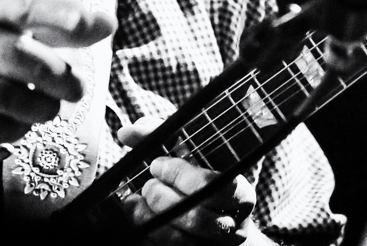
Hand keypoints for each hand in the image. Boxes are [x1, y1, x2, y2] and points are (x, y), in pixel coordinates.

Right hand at [0, 0, 115, 144]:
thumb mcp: (4, 14)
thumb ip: (56, 20)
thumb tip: (108, 24)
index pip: (27, 6)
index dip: (59, 14)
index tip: (87, 22)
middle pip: (33, 65)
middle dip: (66, 82)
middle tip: (75, 88)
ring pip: (19, 104)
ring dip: (45, 109)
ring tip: (46, 104)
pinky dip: (18, 129)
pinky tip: (15, 117)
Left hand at [117, 117, 259, 243]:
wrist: (216, 217)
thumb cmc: (200, 177)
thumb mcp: (188, 152)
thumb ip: (159, 135)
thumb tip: (126, 133)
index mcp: (240, 194)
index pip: (213, 186)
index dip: (181, 176)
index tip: (157, 165)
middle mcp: (233, 225)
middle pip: (198, 218)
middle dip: (163, 199)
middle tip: (148, 185)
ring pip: (183, 241)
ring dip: (152, 219)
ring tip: (137, 201)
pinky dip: (149, 235)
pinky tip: (139, 218)